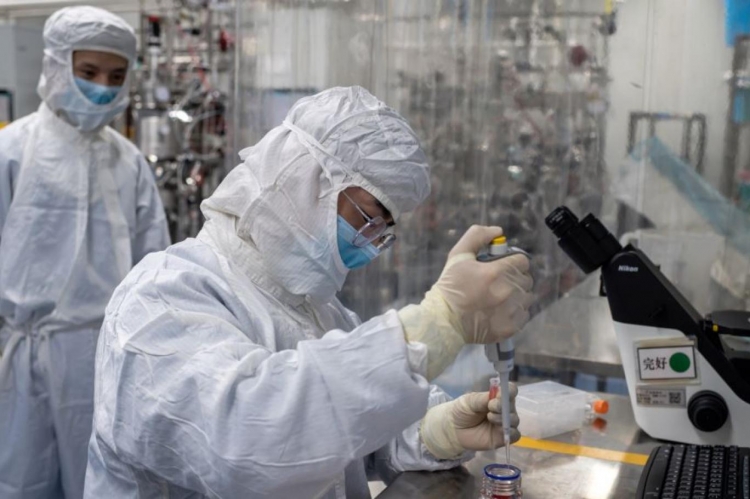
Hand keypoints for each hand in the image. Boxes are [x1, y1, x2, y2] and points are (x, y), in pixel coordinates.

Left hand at [420, 383, 519, 459]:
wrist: (453, 429)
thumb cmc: (462, 411)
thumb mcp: (470, 401)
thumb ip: (483, 399)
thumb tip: (496, 397)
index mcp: (497, 397)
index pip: (511, 391)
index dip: (509, 391)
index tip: (499, 395)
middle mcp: (504, 410)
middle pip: (513, 405)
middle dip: (503, 406)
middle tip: (490, 407)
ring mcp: (504, 424)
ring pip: (515, 420)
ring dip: (504, 418)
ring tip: (490, 417)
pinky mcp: (503, 437)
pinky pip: (515, 435)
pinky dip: (511, 432)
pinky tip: (500, 430)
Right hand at [436, 226, 533, 342]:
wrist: (443, 320)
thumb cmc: (450, 286)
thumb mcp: (458, 255)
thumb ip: (477, 236)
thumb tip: (498, 231)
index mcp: (495, 272)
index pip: (522, 261)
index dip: (514, 261)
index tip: (504, 266)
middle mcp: (506, 291)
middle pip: (526, 279)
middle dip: (515, 277)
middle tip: (499, 282)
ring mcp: (509, 311)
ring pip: (527, 297)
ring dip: (517, 295)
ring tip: (501, 297)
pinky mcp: (510, 328)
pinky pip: (524, 315)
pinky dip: (516, 312)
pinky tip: (501, 311)